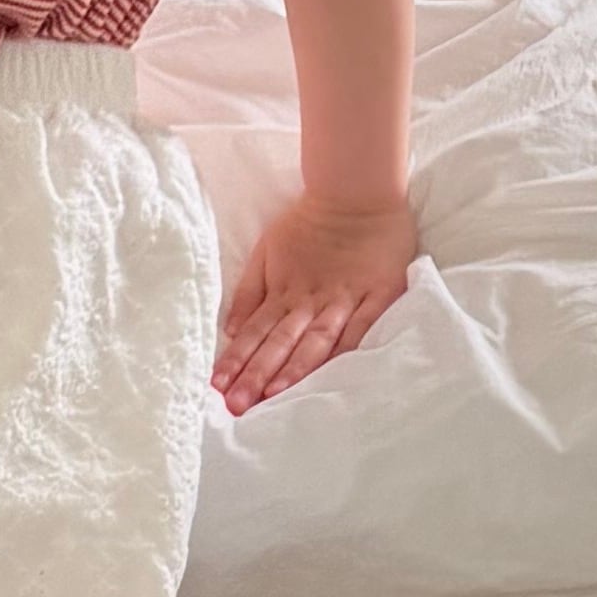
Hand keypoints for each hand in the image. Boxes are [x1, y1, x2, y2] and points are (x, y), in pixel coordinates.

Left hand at [214, 190, 417, 414]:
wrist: (357, 190)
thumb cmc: (310, 220)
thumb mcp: (268, 248)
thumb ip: (250, 290)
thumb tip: (231, 329)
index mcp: (284, 289)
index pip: (255, 331)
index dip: (236, 359)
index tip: (217, 387)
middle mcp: (311, 299)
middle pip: (280, 342)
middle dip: (257, 374)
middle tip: (238, 405)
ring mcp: (345, 299)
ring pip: (315, 340)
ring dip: (294, 369)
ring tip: (274, 396)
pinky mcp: (378, 295)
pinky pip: (361, 329)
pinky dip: (345, 352)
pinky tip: (332, 376)